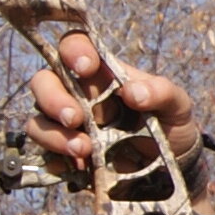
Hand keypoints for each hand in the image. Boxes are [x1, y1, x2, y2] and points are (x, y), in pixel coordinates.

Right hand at [27, 29, 202, 197]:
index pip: (73, 46)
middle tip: (75, 118)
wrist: (172, 166)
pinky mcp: (65, 156)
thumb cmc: (169, 123)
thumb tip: (132, 92)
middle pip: (43, 82)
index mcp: (101, 74)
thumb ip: (160, 92)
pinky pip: (45, 156)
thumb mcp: (176, 104)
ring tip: (83, 150)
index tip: (87, 67)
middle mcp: (76, 95)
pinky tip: (79, 167)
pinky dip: (56, 161)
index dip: (73, 50)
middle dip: (52, 98)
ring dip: (54, 135)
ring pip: (37, 122)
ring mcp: (66, 126)